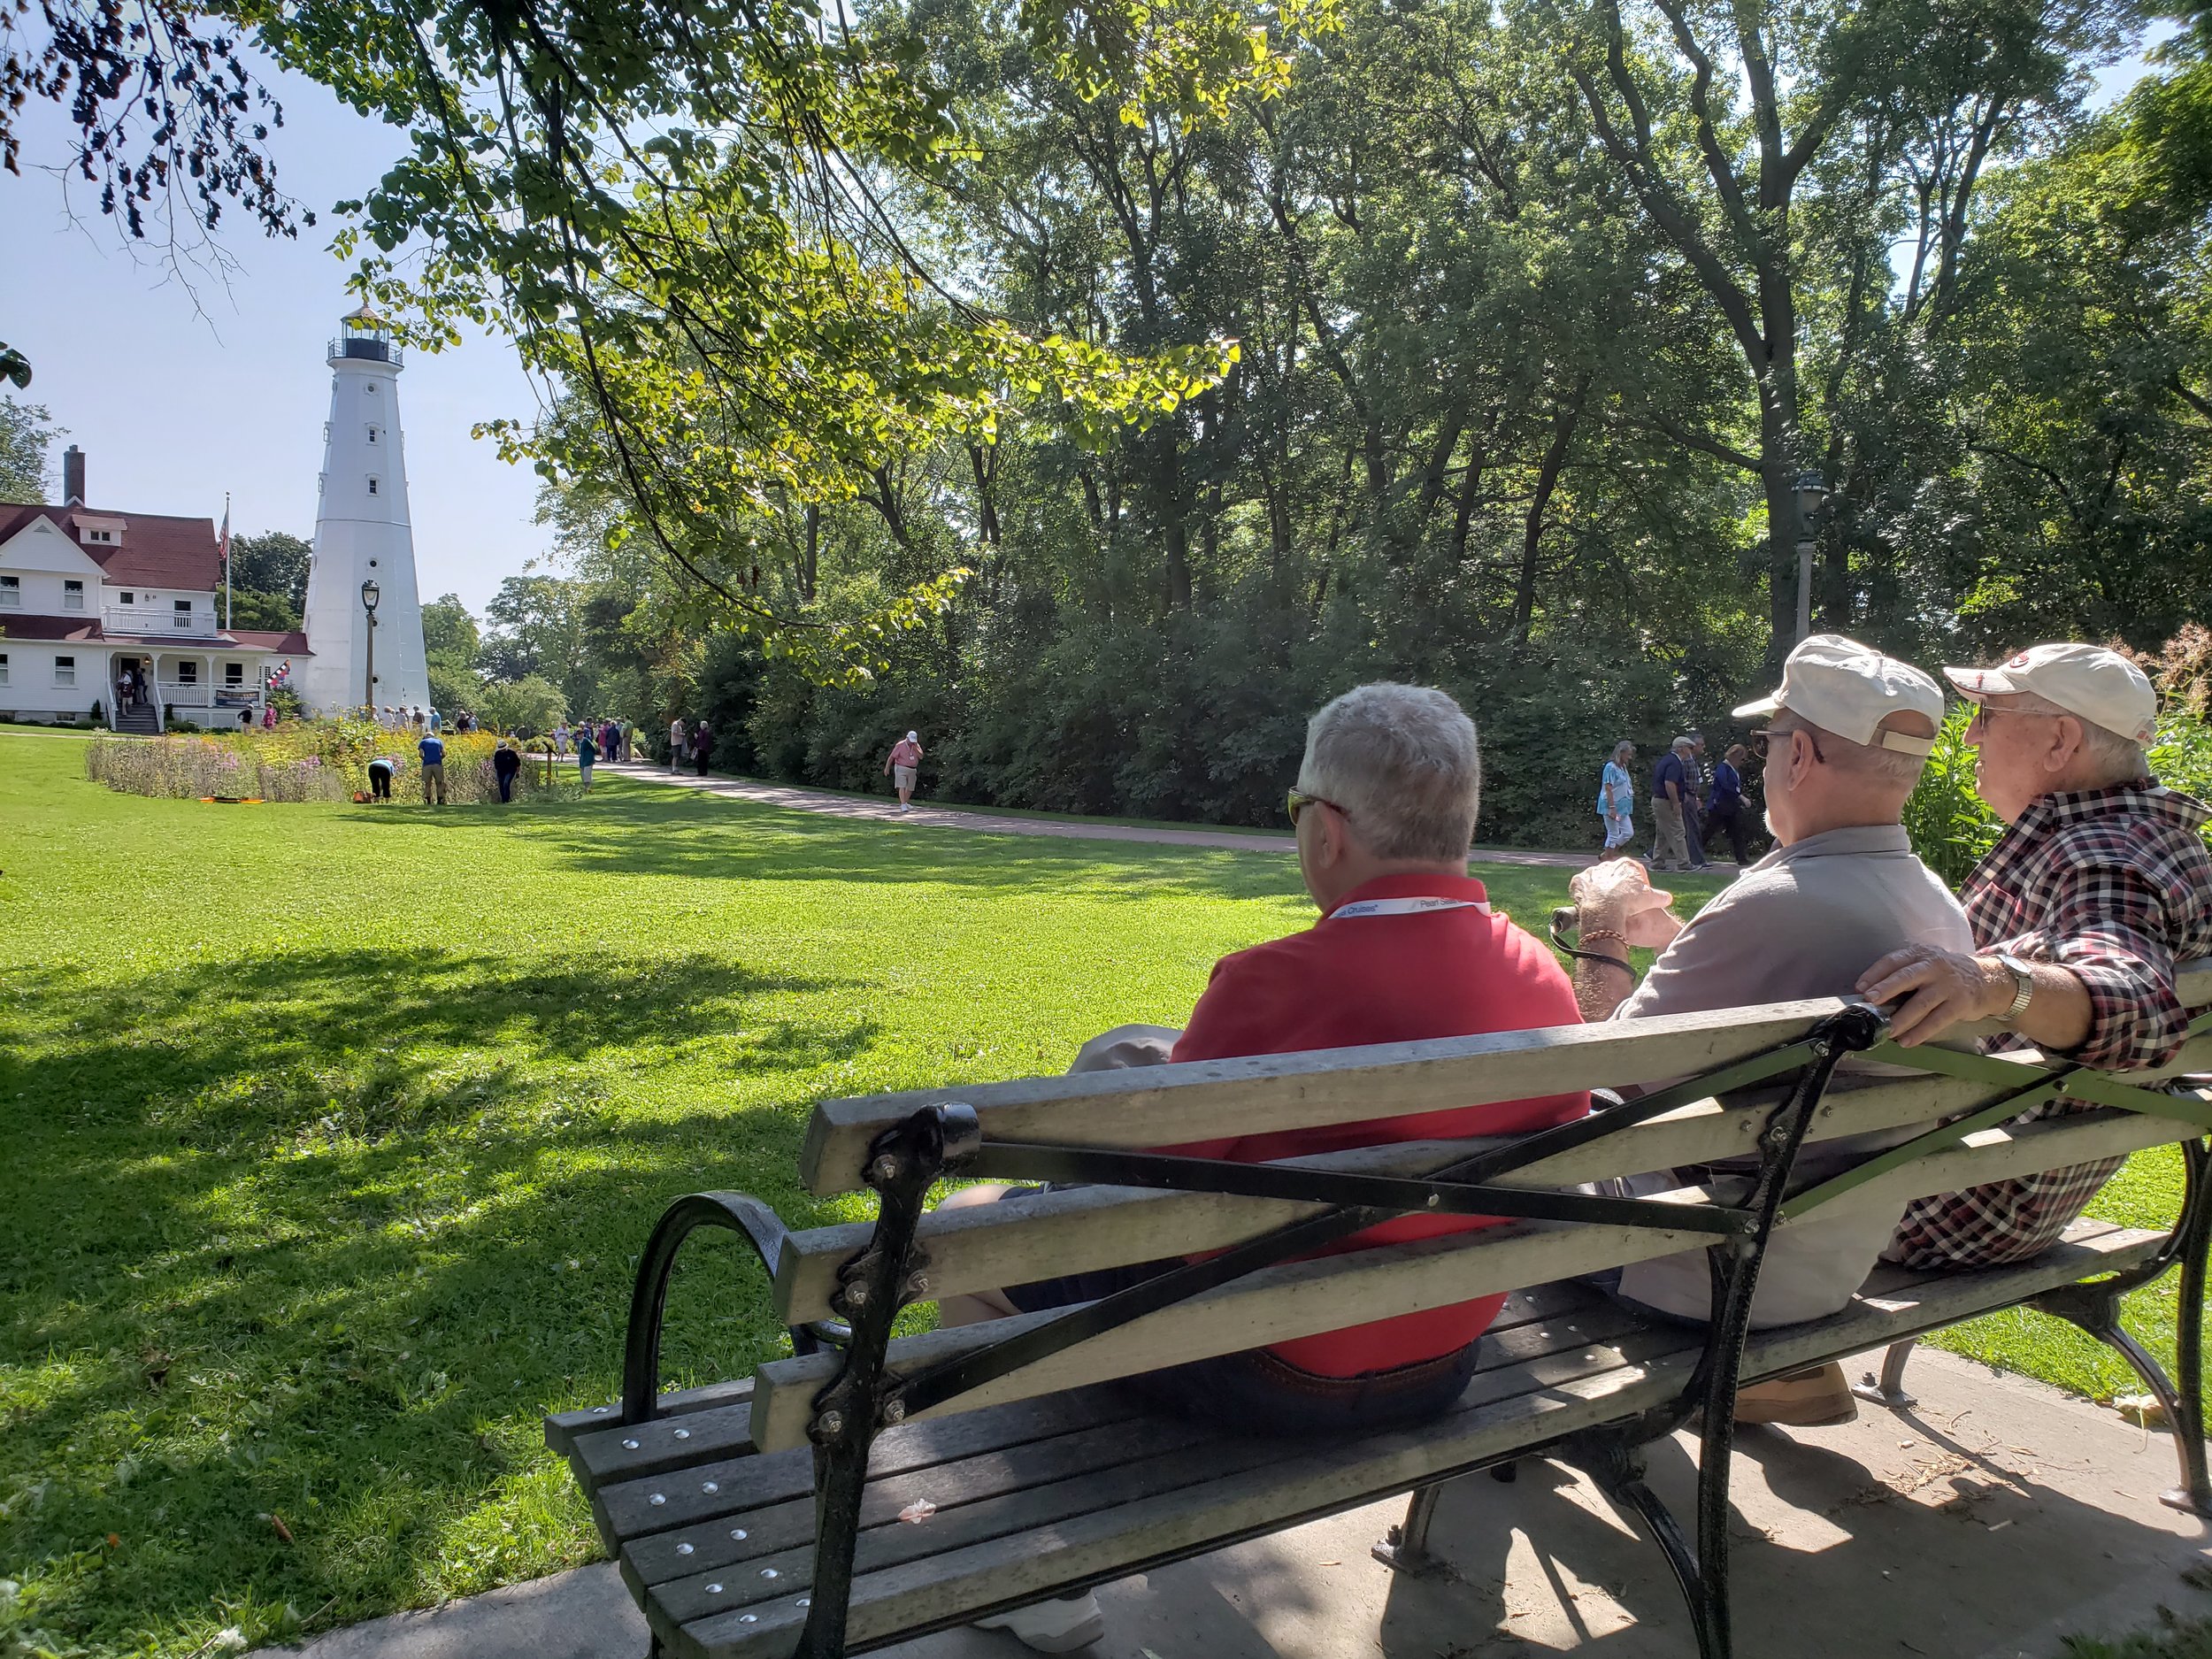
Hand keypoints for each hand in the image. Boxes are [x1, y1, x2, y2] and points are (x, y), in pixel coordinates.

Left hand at [1570, 859, 1683, 948]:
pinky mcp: (1578, 881)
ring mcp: (1591, 872)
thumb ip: (1660, 897)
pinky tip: (1591, 904)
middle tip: (1621, 903)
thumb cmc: (1630, 902)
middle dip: (1617, 887)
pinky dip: (1585, 895)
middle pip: (1614, 875)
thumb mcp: (1651, 899)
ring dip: (1600, 890)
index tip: (1637, 895)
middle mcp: (1607, 864)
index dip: (1637, 883)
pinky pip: (1581, 888)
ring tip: (1605, 906)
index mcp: (1625, 865)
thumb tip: (1667, 899)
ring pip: (1597, 881)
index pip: (1633, 870)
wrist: (1606, 909)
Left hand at [1855, 944, 2006, 1045]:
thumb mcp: (1927, 964)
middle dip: (1886, 989)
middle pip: (1906, 977)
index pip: (1894, 961)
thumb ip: (1905, 973)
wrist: (1989, 979)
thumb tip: (1872, 994)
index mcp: (1921, 955)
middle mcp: (1934, 966)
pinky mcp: (1960, 1004)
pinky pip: (1937, 1020)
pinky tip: (1907, 1041)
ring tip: (1886, 1031)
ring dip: (1901, 1018)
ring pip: (1921, 1002)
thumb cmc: (1946, 974)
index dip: (1875, 973)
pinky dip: (1920, 1032)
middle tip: (1869, 1001)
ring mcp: (1948, 985)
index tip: (1860, 988)